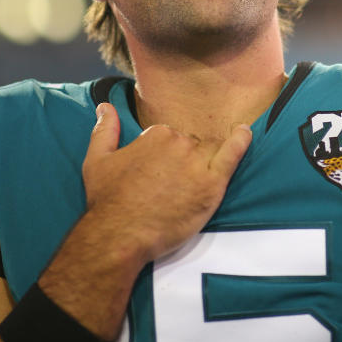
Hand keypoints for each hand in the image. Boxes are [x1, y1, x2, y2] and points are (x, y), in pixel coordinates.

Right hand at [82, 103, 251, 262]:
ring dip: (205, 162)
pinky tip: (246, 133)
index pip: (170, 137)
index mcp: (157, 134)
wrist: (120, 234)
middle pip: (192, 145)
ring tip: (194, 181)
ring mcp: (198, 163)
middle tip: (169, 188)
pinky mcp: (212, 185)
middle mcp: (180, 143)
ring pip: (210, 153)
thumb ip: (104, 130)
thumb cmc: (107, 200)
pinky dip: (241, 142)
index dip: (164, 158)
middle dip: (184, 161)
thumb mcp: (96, 160)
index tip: (155, 176)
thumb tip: (104, 106)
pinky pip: (232, 155)